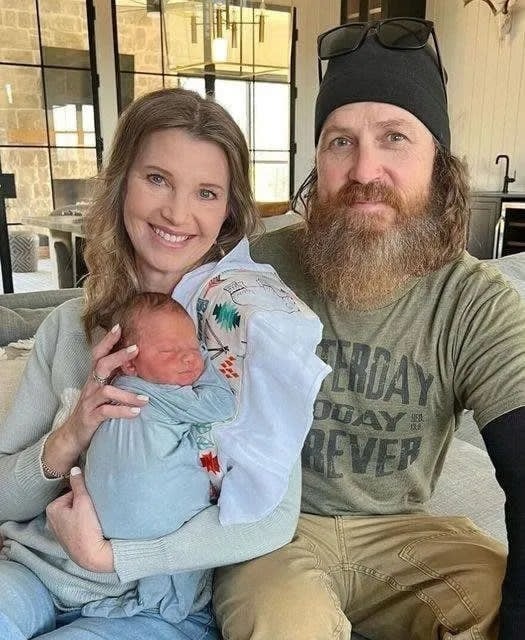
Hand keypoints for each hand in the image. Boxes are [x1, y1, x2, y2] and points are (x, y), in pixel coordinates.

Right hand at [43, 324, 148, 473]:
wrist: (74, 433)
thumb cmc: (95, 408)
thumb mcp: (105, 390)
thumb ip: (117, 377)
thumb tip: (140, 365)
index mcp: (95, 377)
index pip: (99, 354)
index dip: (107, 340)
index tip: (119, 326)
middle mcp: (91, 385)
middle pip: (101, 365)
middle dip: (118, 356)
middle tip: (137, 349)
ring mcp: (89, 401)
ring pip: (107, 391)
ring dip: (128, 394)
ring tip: (146, 399)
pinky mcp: (90, 417)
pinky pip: (107, 411)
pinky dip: (122, 411)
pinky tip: (136, 412)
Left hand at [46, 467, 114, 571]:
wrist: (92, 556)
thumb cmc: (86, 528)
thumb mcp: (83, 502)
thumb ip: (78, 484)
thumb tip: (74, 468)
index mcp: (52, 509)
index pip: (72, 492)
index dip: (84, 495)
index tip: (91, 503)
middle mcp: (52, 520)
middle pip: (73, 503)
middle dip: (83, 505)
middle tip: (94, 511)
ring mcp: (60, 531)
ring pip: (75, 514)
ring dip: (85, 514)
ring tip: (94, 520)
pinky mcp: (69, 540)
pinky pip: (77, 524)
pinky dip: (84, 524)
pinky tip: (91, 529)